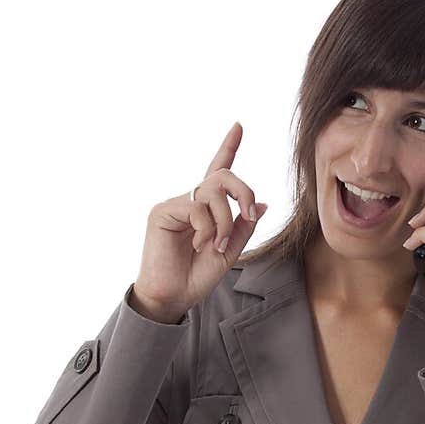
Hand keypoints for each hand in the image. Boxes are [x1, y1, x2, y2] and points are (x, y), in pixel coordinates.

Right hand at [133, 121, 268, 320]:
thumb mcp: (230, 252)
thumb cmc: (195, 276)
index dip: (228, 147)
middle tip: (250, 213)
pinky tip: (201, 245)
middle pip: (222, 176)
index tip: (238, 126)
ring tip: (217, 245)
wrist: (172, 297)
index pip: (217, 171)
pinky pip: (197, 208)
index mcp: (206, 209)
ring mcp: (175, 204)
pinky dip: (208, 229)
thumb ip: (243, 227)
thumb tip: (262, 204)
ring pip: (213, 192)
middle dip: (243, 191)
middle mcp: (190, 201)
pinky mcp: (163, 211)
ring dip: (225, 221)